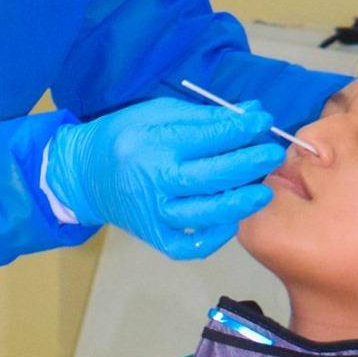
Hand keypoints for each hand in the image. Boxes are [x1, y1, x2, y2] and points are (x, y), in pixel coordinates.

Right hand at [45, 98, 284, 259]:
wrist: (84, 174)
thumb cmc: (124, 136)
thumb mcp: (158, 113)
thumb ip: (205, 115)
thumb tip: (252, 112)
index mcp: (154, 143)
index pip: (207, 136)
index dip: (241, 128)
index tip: (264, 119)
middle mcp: (154, 180)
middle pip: (210, 176)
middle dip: (248, 163)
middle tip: (273, 154)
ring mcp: (154, 212)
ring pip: (204, 213)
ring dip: (239, 203)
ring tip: (263, 191)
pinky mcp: (154, 236)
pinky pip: (188, 244)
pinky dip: (212, 238)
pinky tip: (230, 221)